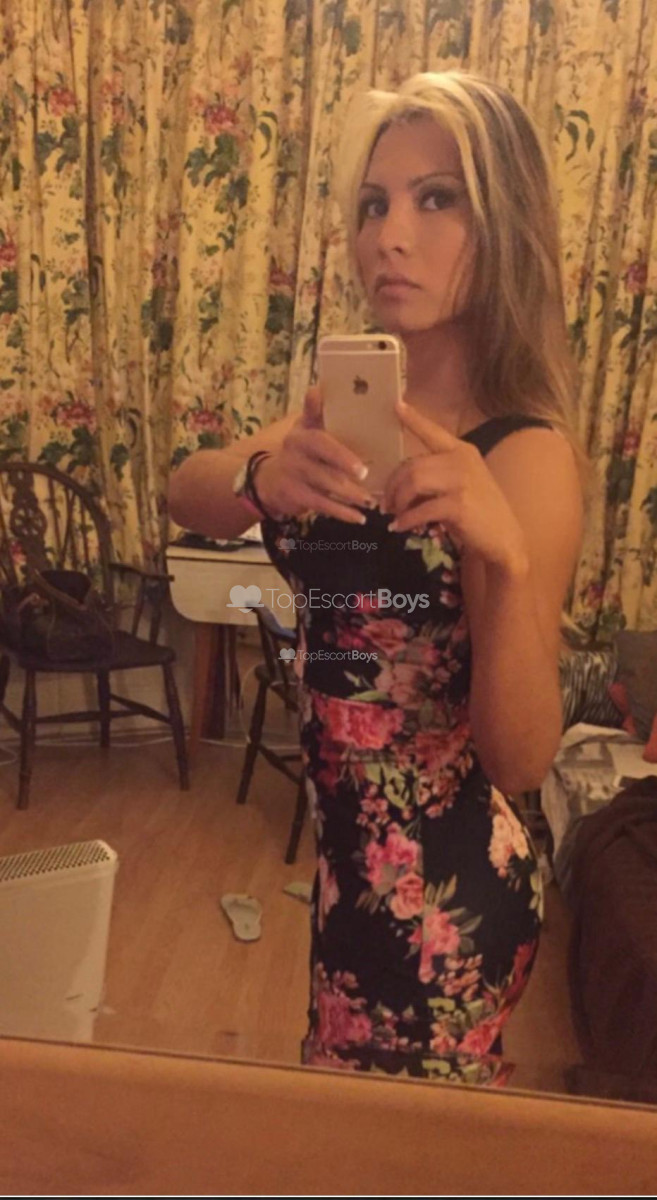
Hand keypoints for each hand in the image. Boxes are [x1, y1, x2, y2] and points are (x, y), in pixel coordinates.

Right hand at [255, 387, 376, 523]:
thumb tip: (319, 388)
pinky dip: (342, 513)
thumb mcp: (305, 430)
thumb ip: (316, 413)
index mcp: (302, 432)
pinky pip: (321, 505)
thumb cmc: (300, 452)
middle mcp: (293, 450)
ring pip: (325, 483)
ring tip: (370, 501)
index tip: (343, 432)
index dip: (329, 431)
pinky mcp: (293, 495)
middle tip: (365, 473)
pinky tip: (359, 518)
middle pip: (322, 456)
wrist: (268, 481)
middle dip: (344, 463)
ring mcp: (292, 473)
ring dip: (350, 494)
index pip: (316, 430)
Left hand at [383, 400, 529, 571]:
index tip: (396, 405)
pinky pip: (421, 509)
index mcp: (462, 451)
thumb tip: (400, 485)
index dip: (413, 419)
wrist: (505, 539)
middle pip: (412, 466)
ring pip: (413, 483)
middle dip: (393, 486)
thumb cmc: (479, 512)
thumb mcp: (461, 484)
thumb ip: (436, 477)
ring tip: (394, 514)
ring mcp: (462, 482)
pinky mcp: (458, 505)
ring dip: (398, 501)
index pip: (433, 432)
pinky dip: (406, 520)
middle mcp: (462, 460)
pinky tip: (401, 526)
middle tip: (386, 503)